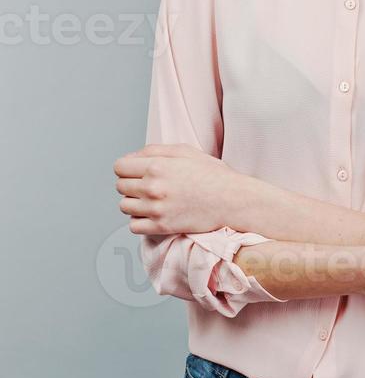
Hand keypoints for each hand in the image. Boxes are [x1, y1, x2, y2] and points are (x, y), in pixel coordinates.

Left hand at [114, 143, 244, 235]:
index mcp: (157, 166)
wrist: (231, 200)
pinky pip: (133, 226)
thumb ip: (154, 150)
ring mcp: (156, 209)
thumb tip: (131, 157)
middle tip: (148, 185)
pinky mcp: (161, 227)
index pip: (119, 167)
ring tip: (151, 200)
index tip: (136, 171)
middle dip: (130, 184)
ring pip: (124, 206)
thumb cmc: (211, 174)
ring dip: (134, 203)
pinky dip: (139, 221)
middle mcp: (152, 187)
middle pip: (120, 186)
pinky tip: (153, 214)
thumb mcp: (185, 151)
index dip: (127, 168)